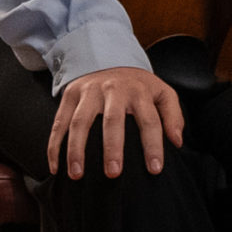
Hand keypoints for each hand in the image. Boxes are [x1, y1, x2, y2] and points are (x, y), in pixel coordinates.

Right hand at [49, 65, 186, 179]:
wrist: (105, 55)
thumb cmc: (137, 85)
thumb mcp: (161, 92)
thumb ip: (173, 115)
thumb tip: (177, 142)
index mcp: (139, 91)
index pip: (149, 120)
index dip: (153, 145)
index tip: (155, 169)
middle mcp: (113, 90)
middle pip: (112, 120)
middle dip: (112, 147)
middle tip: (113, 174)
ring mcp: (88, 92)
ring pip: (80, 122)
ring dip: (76, 149)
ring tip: (77, 175)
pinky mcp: (69, 95)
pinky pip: (58, 122)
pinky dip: (54, 145)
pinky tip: (55, 168)